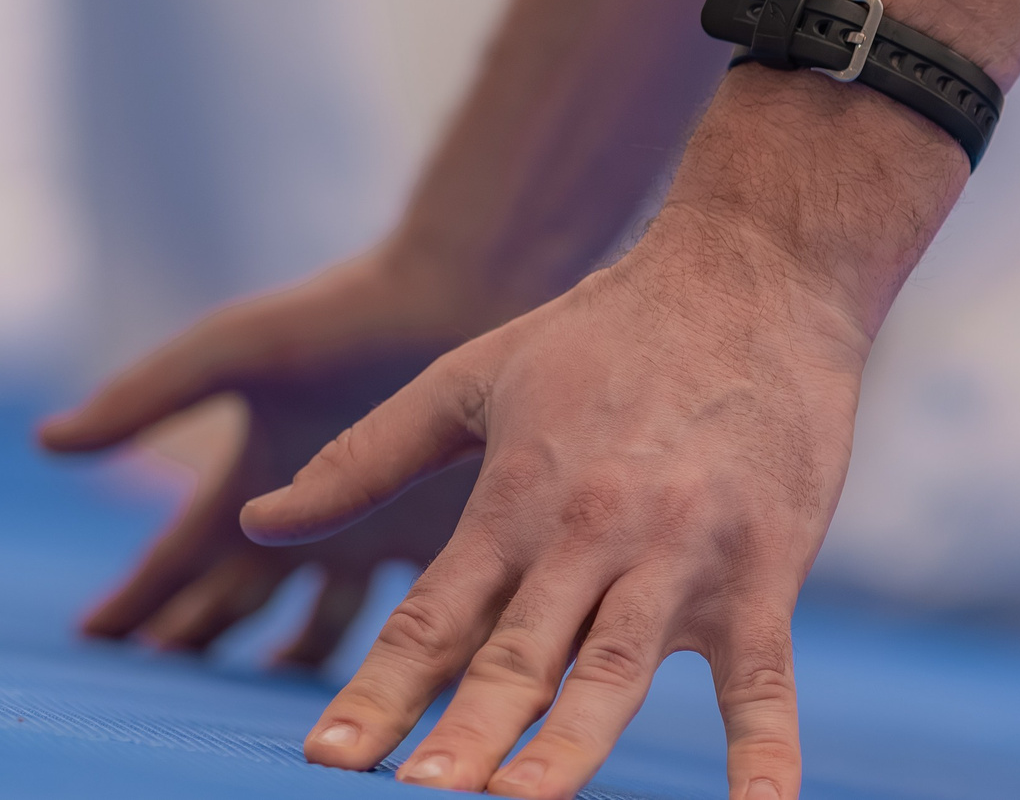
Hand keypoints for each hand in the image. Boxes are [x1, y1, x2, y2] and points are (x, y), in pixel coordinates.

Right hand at [39, 248, 509, 667]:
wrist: (455, 289)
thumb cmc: (338, 316)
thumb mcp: (227, 352)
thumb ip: (144, 399)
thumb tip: (45, 442)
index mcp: (251, 473)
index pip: (177, 557)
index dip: (134, 601)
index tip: (88, 643)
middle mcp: (304, 511)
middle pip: (233, 599)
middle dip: (190, 641)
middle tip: (151, 693)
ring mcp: (371, 529)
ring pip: (315, 626)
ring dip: (283, 664)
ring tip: (256, 707)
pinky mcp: (439, 540)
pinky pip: (407, 621)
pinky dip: (387, 660)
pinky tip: (382, 693)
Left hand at [250, 211, 870, 799]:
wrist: (751, 272)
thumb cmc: (603, 329)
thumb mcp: (468, 379)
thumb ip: (362, 459)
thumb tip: (254, 520)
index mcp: (515, 497)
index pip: (432, 616)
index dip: (378, 691)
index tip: (326, 757)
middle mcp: (589, 534)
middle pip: (515, 657)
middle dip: (461, 735)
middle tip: (413, 797)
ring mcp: (680, 559)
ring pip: (614, 674)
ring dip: (567, 750)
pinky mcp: (763, 575)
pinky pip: (764, 686)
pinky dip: (763, 761)